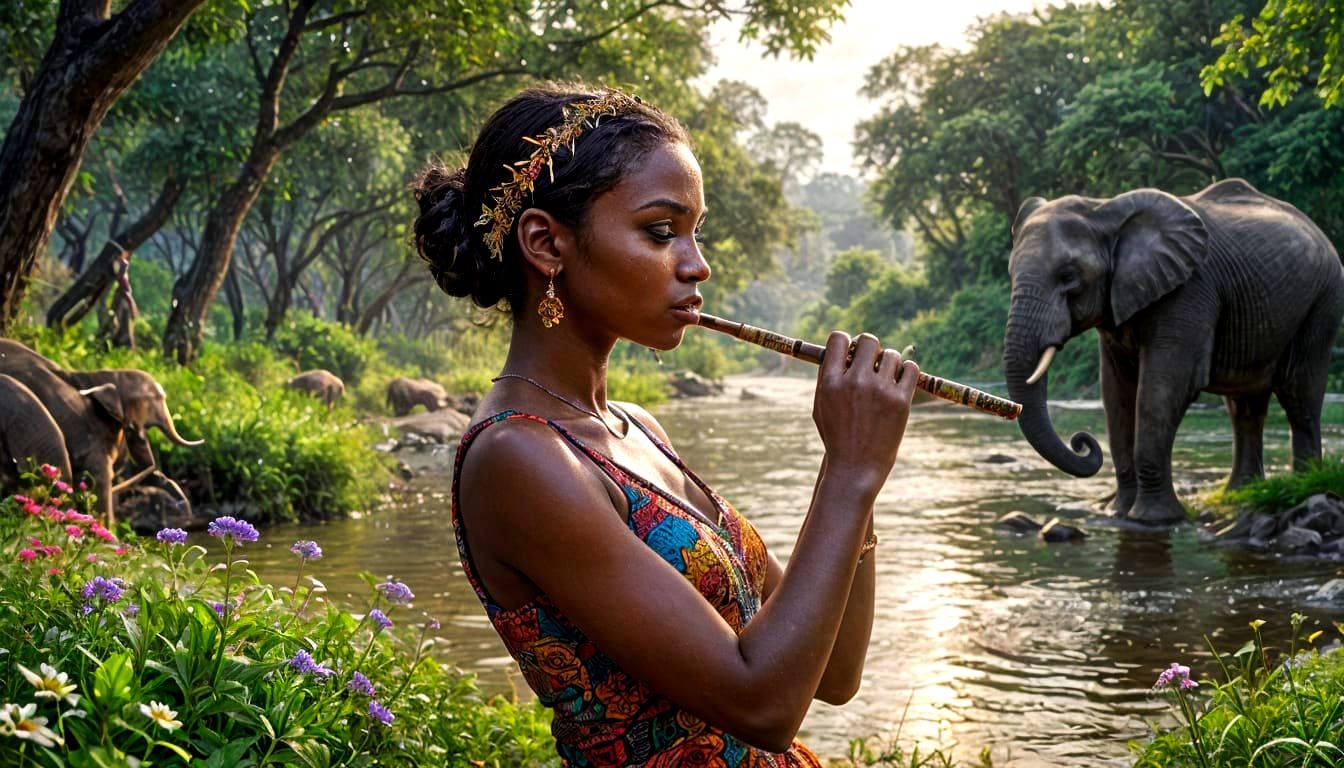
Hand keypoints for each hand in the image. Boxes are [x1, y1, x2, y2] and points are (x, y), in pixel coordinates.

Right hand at [811, 331, 919, 497]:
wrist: (856, 468)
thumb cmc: (836, 436)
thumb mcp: (821, 405)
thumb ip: (828, 376)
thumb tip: (843, 348)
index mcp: (831, 382)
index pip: (839, 339)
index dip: (846, 342)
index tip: (851, 352)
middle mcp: (855, 382)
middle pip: (869, 341)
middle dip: (870, 348)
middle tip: (871, 363)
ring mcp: (880, 391)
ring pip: (891, 355)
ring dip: (889, 363)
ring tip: (885, 379)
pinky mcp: (901, 402)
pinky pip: (911, 368)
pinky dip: (907, 370)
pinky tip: (900, 380)